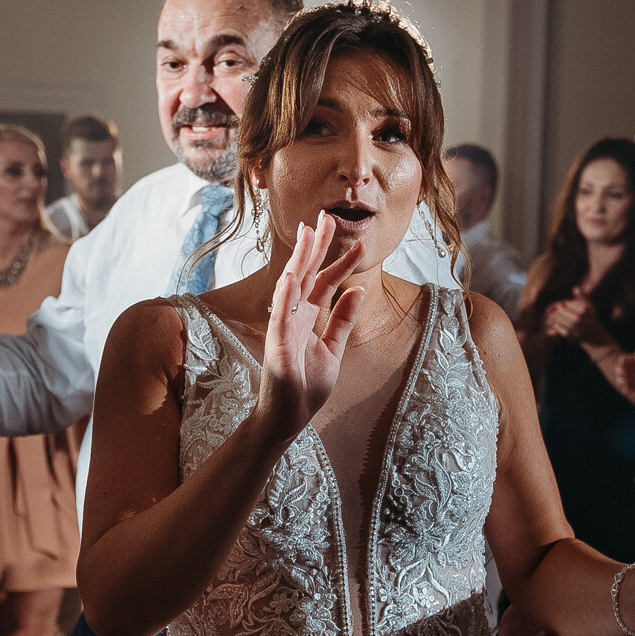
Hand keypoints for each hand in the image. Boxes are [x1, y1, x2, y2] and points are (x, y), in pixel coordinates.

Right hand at [255, 213, 364, 440]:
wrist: (286, 419)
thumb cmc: (305, 387)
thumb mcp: (332, 350)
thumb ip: (342, 321)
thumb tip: (357, 291)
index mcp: (307, 319)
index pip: (324, 283)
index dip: (339, 262)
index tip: (356, 242)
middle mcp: (293, 318)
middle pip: (306, 275)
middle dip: (316, 246)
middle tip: (326, 216)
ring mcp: (282, 330)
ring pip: (291, 288)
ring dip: (299, 260)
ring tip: (307, 234)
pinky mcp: (276, 347)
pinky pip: (280, 318)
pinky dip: (285, 297)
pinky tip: (291, 277)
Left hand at [542, 296, 610, 348]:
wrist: (593, 334)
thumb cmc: (590, 316)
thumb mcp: (589, 306)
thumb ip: (583, 296)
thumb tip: (575, 288)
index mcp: (584, 311)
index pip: (570, 306)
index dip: (562, 305)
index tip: (558, 304)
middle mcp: (581, 321)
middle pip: (565, 314)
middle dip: (558, 311)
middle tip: (552, 309)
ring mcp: (577, 329)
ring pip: (563, 322)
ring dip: (556, 318)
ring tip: (552, 316)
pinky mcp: (573, 337)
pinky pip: (562, 331)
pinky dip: (557, 327)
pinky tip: (555, 323)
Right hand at [616, 351, 634, 400]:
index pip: (624, 359)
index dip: (621, 363)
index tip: (623, 368)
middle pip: (620, 368)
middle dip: (619, 373)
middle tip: (623, 378)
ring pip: (622, 378)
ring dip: (620, 381)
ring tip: (624, 385)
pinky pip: (628, 386)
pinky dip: (625, 389)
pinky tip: (626, 391)